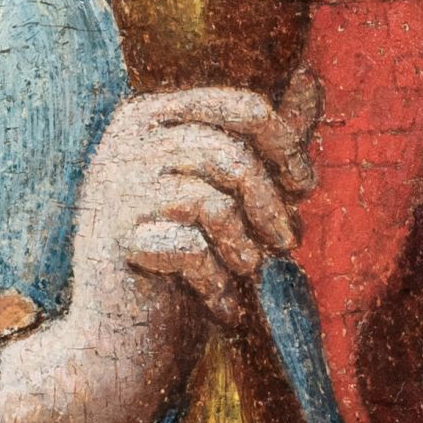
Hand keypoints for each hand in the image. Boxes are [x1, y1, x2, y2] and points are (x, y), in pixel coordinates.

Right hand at [0, 70, 320, 422]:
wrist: (119, 346)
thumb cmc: (184, 265)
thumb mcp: (233, 193)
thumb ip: (269, 138)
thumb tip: (310, 76)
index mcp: (150, 116)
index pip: (240, 105)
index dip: (287, 148)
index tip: (305, 190)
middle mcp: (124, 140)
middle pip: (232, 154)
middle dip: (272, 205)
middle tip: (285, 247)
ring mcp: (112, 186)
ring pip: (214, 202)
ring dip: (247, 247)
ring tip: (247, 274)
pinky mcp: (112, 237)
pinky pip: (193, 248)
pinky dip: (218, 283)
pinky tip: (218, 305)